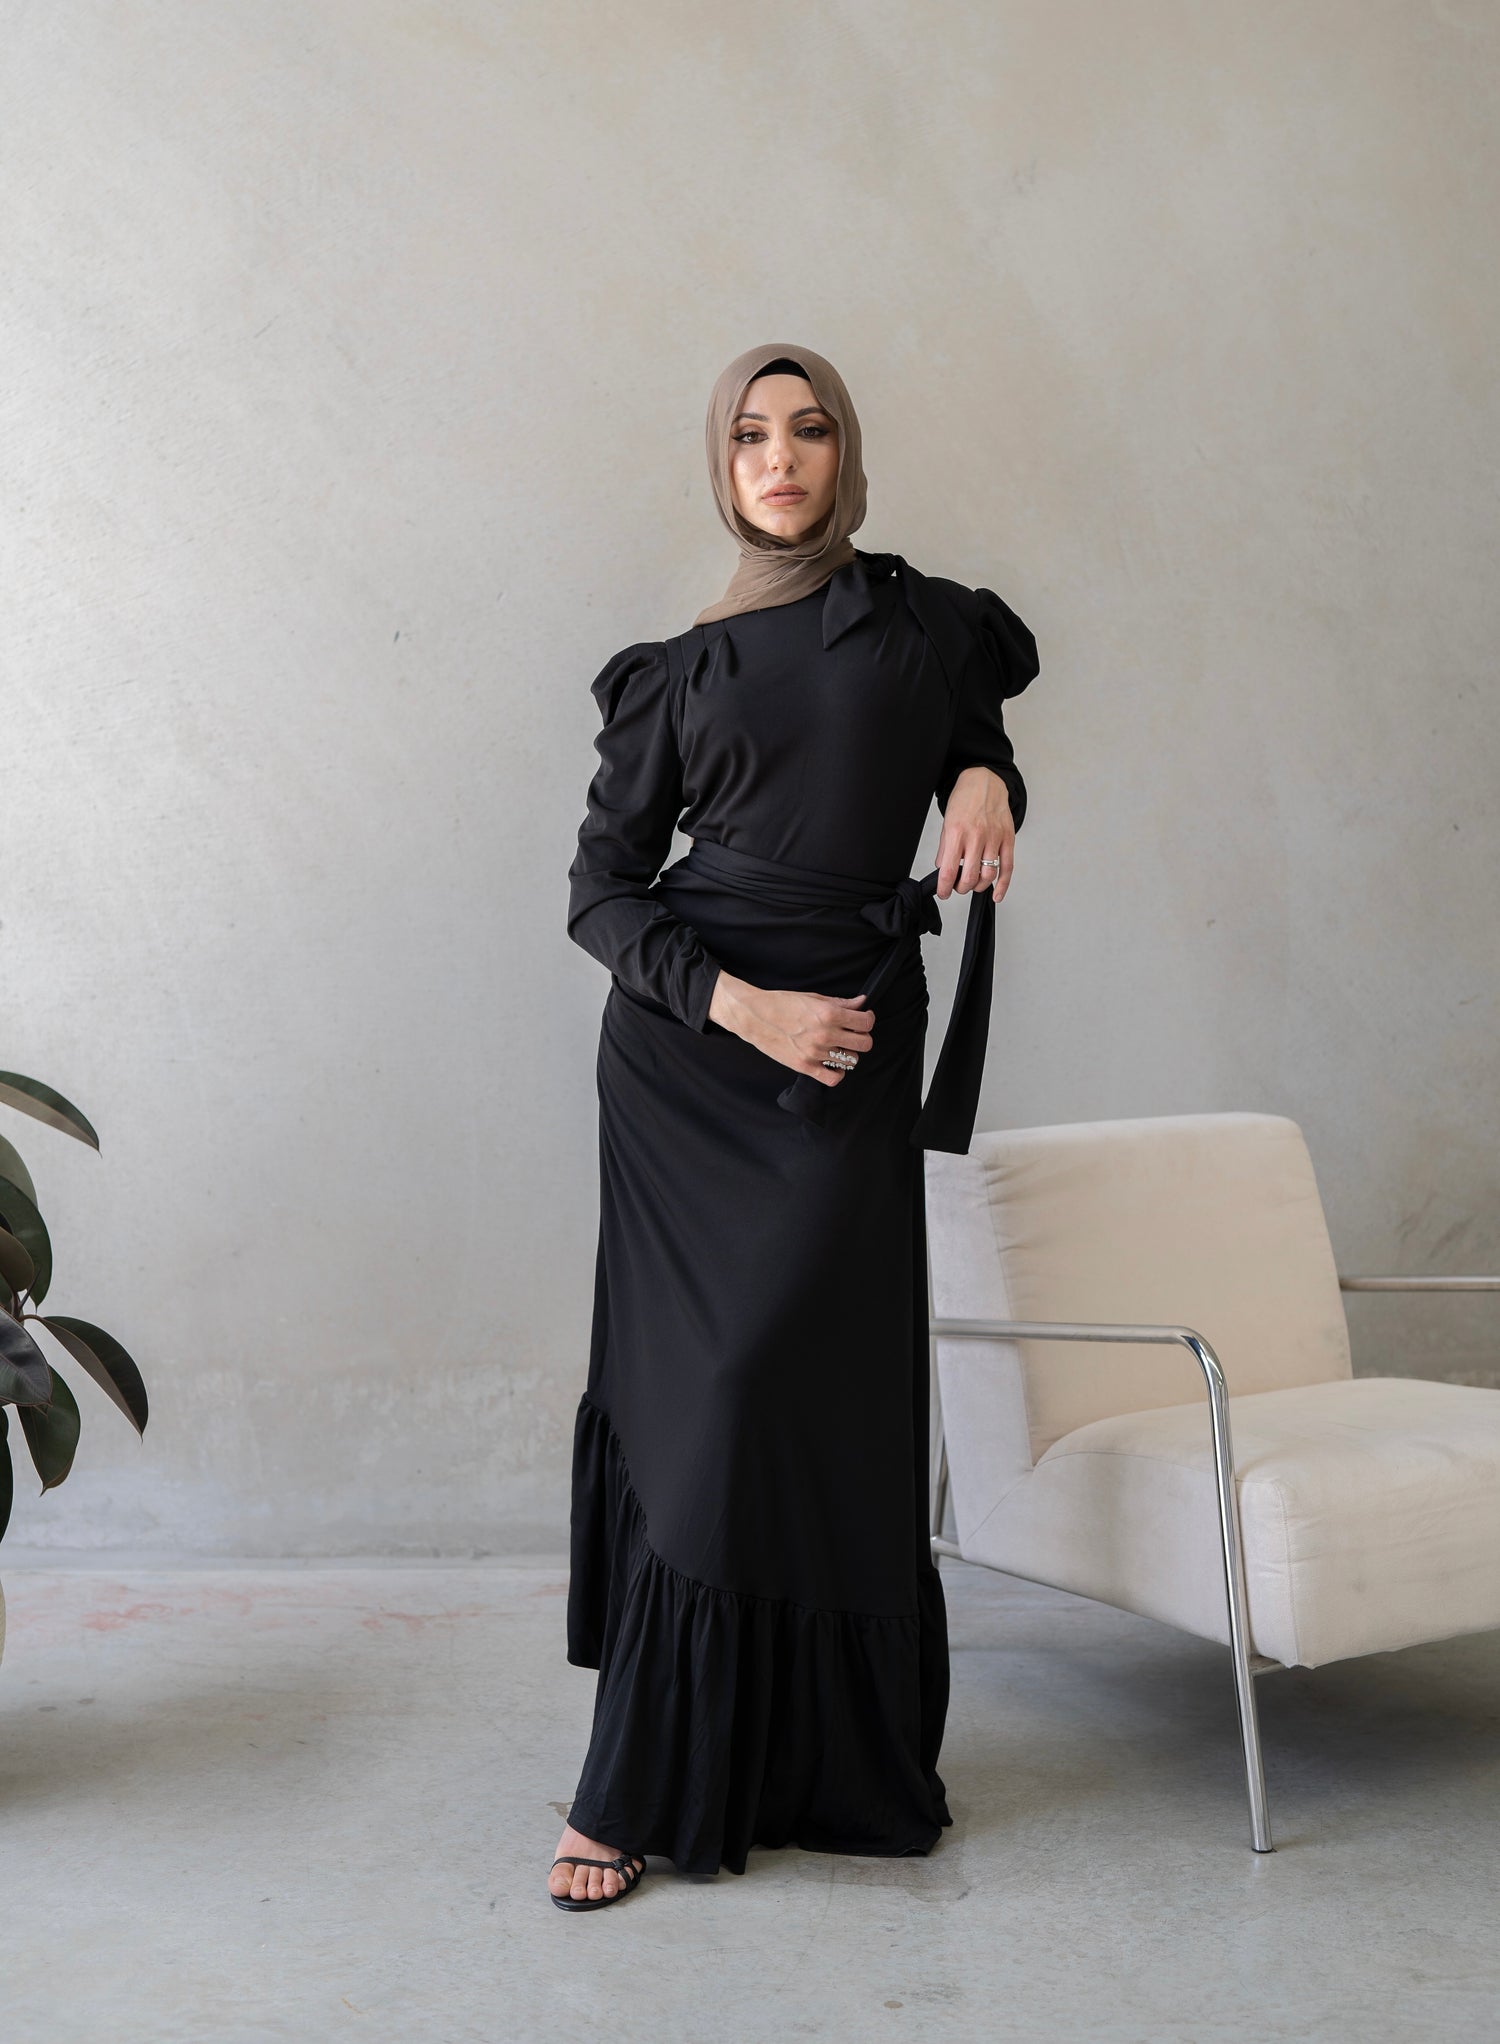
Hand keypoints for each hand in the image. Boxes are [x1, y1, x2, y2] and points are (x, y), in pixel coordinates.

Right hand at [708, 972, 873, 1086]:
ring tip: (838, 1047)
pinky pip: (833, 1079)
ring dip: (849, 1054)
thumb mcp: (813, 997)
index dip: (867, 1020)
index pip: (866, 1023)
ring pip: (851, 1061)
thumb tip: (861, 1003)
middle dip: (862, 1038)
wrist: (754, 1016)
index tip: (862, 1019)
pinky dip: (837, 1074)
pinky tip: (833, 1065)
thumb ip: (840, 1003)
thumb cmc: (782, 1003)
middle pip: (864, 1044)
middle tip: (853, 1034)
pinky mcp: (805, 1066)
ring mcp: (816, 1052)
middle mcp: (825, 1034)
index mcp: (829, 1014)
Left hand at [934, 766, 1013, 902]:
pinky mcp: (1008, 838)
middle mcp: (976, 836)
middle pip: (969, 877)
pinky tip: (996, 894)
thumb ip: (944, 848)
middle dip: (961, 888)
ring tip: (973, 883)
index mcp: (957, 833)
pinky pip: (1007, 867)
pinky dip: (1002, 885)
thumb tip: (943, 870)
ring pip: (988, 875)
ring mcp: (994, 838)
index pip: (948, 870)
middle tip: (958, 887)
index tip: (943, 893)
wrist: (984, 782)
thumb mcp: (947, 823)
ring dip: (978, 886)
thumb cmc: (965, 800)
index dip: (944, 888)